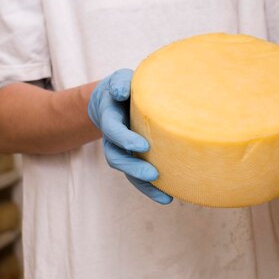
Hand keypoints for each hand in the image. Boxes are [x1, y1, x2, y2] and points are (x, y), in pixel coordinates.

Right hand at [88, 69, 172, 204]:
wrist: (116, 99)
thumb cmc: (125, 87)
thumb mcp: (121, 80)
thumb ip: (120, 83)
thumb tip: (121, 91)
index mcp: (110, 117)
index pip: (113, 129)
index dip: (125, 139)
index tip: (142, 146)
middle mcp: (113, 138)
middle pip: (116, 157)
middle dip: (133, 167)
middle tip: (153, 173)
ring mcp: (122, 150)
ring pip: (127, 171)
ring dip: (145, 184)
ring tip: (165, 196)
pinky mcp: (134, 158)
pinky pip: (140, 177)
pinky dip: (151, 189)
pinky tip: (168, 198)